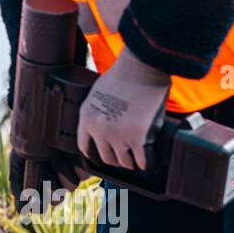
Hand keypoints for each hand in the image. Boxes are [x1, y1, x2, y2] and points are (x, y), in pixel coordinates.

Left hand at [77, 47, 170, 172]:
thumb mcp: (99, 93)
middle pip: (106, 157)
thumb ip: (101, 112)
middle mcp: (99, 129)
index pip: (84, 146)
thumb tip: (110, 124)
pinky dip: (147, 164)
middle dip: (116, 159)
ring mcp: (118, 136)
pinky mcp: (137, 139)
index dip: (94, 154)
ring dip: (131, 162)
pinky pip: (142, 161)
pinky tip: (149, 162)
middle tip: (125, 157)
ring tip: (137, 160)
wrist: (140, 68)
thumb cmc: (124, 74)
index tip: (101, 156)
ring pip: (124, 162)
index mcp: (87, 117)